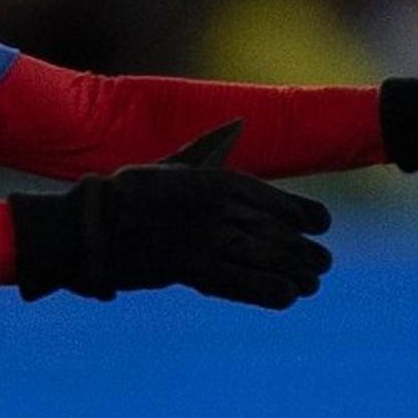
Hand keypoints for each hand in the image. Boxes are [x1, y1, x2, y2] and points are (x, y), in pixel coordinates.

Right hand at [12, 123, 334, 308]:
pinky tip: (288, 296)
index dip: (305, 213)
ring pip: (265, 259)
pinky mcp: (191, 272)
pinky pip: (241, 284)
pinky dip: (268, 292)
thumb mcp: (175, 164)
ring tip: (312, 281)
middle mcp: (216, 210)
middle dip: (305, 250)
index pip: (275, 199)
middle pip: (276, 232)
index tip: (323, 223)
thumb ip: (212, 146)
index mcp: (215, 180)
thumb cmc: (133, 193)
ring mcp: (205, 242)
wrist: (93, 226)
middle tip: (323, 262)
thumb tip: (239, 121)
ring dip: (295, 273)